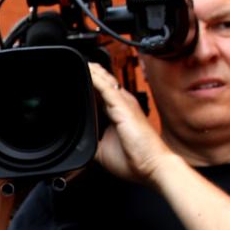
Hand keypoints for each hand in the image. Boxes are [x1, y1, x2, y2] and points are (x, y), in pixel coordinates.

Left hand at [88, 62, 172, 183]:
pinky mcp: (123, 106)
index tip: (77, 80)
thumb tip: (78, 142)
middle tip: (77, 65)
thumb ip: (92, 141)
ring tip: (80, 62)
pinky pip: (105, 87)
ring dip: (93, 71)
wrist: (152, 166)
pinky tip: (86, 70)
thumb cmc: (135, 160)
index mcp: (119, 113)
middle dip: (92, 73)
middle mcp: (123, 105)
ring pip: (105, 81)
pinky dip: (95, 78)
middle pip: (105, 83)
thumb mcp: (104, 151)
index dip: (91, 85)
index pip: (103, 94)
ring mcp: (124, 104)